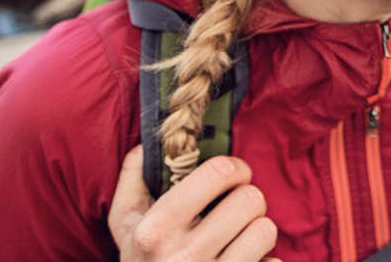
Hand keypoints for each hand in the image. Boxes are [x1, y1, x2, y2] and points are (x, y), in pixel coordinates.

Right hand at [108, 145, 280, 261]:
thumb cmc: (141, 260)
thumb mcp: (124, 222)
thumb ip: (134, 176)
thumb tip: (153, 139)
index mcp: (155, 229)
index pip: (218, 172)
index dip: (234, 168)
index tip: (232, 176)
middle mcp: (184, 256)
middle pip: (250, 199)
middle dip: (247, 199)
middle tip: (235, 209)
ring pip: (266, 229)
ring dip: (257, 230)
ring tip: (239, 236)